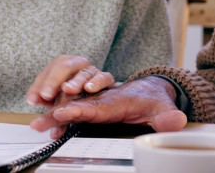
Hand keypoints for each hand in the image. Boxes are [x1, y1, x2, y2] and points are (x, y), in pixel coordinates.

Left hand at [25, 55, 114, 107]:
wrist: (108, 98)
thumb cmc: (80, 98)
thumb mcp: (62, 108)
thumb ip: (50, 116)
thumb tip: (37, 126)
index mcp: (61, 70)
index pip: (47, 73)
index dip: (38, 86)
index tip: (32, 100)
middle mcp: (76, 67)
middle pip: (63, 66)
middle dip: (53, 80)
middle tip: (46, 95)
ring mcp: (91, 72)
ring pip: (83, 71)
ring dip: (75, 81)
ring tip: (67, 89)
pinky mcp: (106, 79)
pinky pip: (103, 77)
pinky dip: (96, 82)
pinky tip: (89, 88)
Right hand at [30, 76, 186, 138]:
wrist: (149, 90)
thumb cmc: (153, 99)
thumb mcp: (163, 108)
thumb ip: (168, 117)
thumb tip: (176, 122)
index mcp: (117, 100)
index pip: (95, 106)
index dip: (78, 111)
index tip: (62, 113)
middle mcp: (101, 98)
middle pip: (76, 105)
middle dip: (56, 112)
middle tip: (40, 122)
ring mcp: (94, 101)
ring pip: (69, 106)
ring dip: (52, 113)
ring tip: (37, 124)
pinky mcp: (90, 106)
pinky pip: (70, 109)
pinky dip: (56, 114)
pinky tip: (45, 126)